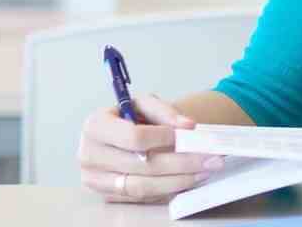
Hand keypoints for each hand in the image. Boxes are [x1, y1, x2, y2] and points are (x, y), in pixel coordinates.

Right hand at [78, 93, 222, 202]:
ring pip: (142, 186)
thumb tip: (188, 126)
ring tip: (206, 170)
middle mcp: (89, 155)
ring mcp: (95, 179)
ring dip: (179, 180)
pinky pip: (141, 197)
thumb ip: (166, 111)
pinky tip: (189, 179)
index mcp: (95, 126)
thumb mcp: (146, 104)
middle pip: (142, 165)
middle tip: (212, 158)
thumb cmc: (133, 117)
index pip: (134, 137)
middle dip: (182, 162)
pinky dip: (168, 189)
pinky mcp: (107, 195)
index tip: (190, 135)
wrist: (122, 133)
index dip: (164, 137)